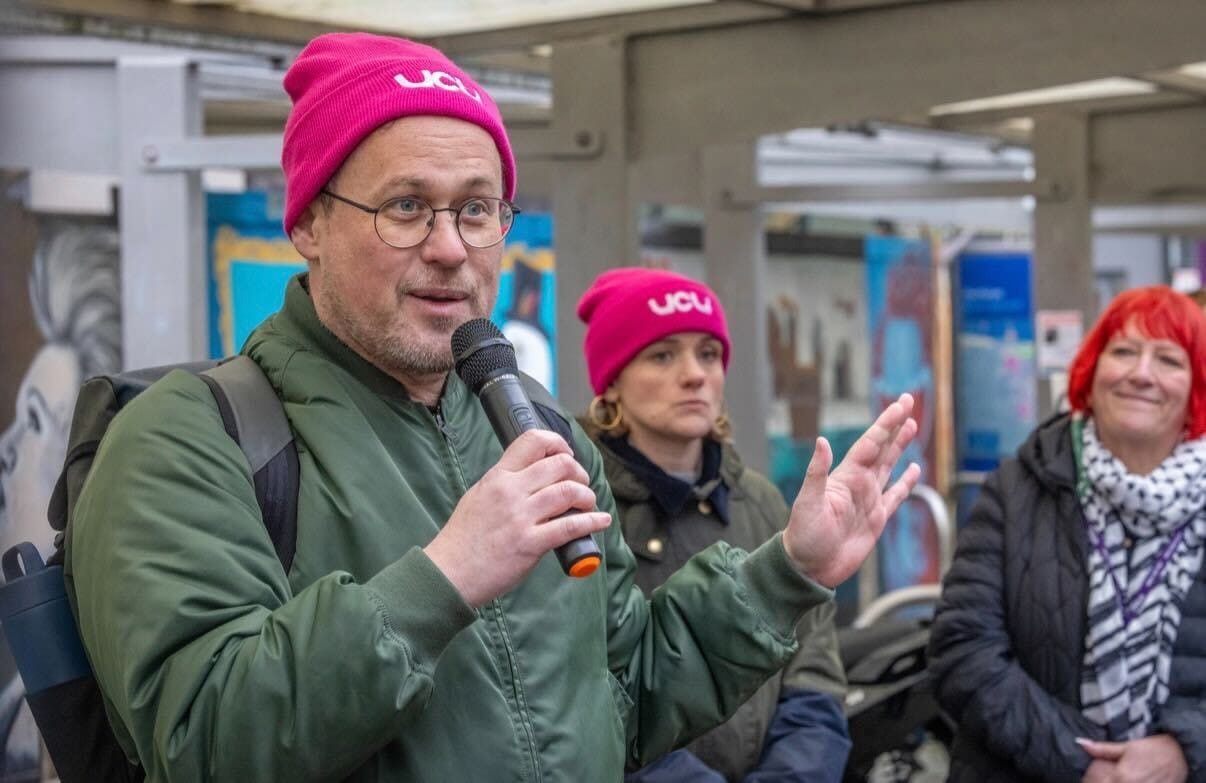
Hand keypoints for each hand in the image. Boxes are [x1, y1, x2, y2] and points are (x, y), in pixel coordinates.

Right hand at [424, 429, 612, 606]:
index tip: (566, 455)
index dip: (558, 443)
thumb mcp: (479, 496)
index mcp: (498, 477)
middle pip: (560, 465)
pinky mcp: (530, 543)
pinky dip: (592, 522)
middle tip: (580, 485)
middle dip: (579, 473)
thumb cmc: (463, 538)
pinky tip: (600, 521)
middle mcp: (510, 491)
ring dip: (587, 497)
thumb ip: (506, 484)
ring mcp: (521, 517)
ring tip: (587, 505)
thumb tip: (534, 478)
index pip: (533, 441)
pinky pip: (570, 527)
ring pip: (568, 492)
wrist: (449, 572)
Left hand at [783, 393, 919, 587]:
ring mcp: (868, 500)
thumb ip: (817, 473)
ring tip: (913, 426)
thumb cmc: (804, 535)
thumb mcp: (808, 502)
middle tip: (908, 401)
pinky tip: (915, 470)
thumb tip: (822, 441)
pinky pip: (895, 495)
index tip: (901, 405)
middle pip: (882, 448)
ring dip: (900, 446)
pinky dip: (906, 483)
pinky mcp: (876, 519)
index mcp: (846, 477)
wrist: (809, 567)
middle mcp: (859, 483)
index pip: (870, 443)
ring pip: (889, 466)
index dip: (886, 423)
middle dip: (895, 426)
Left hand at [1078, 735, 1188, 782]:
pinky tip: (1130, 781)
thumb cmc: (1152, 749)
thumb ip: (1102, 749)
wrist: (1181, 754)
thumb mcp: (1126, 747)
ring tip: (1119, 779)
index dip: (1090, 782)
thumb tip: (1080, 742)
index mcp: (1121, 777)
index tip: (1087, 780)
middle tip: (1100, 779)